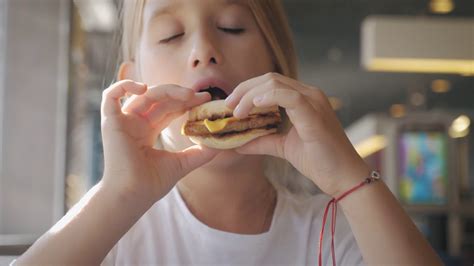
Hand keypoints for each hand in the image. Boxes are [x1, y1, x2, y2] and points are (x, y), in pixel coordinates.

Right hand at [100, 80, 217, 202]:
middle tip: (202, 96)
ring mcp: (122, 121)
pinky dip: (125, 85)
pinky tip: (144, 88)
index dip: (186, 102)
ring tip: (188, 95)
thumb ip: (200, 153)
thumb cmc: (152, 184)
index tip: (205, 99)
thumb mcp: (182, 164)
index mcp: (148, 131)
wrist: (132, 196)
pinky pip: (111, 95)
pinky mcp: (110, 122)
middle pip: (159, 99)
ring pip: (144, 94)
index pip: (168, 108)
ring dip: (167, 90)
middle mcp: (135, 123)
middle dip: (182, 95)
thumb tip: (220, 144)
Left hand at [225, 73, 369, 196]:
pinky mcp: (314, 114)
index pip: (270, 83)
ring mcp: (314, 101)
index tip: (230, 105)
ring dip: (250, 95)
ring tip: (236, 111)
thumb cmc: (319, 160)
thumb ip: (262, 141)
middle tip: (227, 106)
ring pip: (274, 84)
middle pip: (269, 79)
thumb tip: (237, 144)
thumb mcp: (283, 147)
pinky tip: (253, 107)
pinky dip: (267, 98)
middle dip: (243, 89)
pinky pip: (288, 97)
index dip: (247, 90)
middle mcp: (309, 94)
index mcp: (303, 99)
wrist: (343, 177)